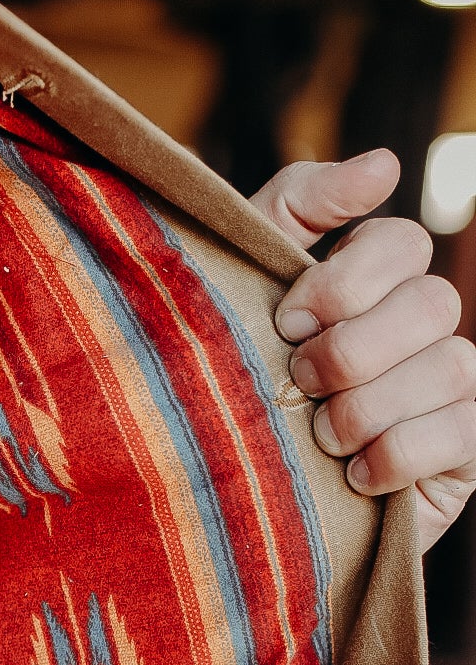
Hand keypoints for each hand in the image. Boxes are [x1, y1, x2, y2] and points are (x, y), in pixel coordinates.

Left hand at [251, 149, 475, 550]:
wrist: (213, 499)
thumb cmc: (224, 383)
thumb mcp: (239, 280)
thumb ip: (300, 205)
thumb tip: (386, 165)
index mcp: (374, 284)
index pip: (402, 243)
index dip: (344, 282)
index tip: (285, 322)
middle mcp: (421, 332)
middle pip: (432, 303)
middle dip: (353, 350)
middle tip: (298, 384)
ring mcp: (448, 392)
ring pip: (449, 368)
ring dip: (366, 407)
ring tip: (317, 436)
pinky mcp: (461, 457)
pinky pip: (461, 434)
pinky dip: (395, 456)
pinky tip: (352, 476)